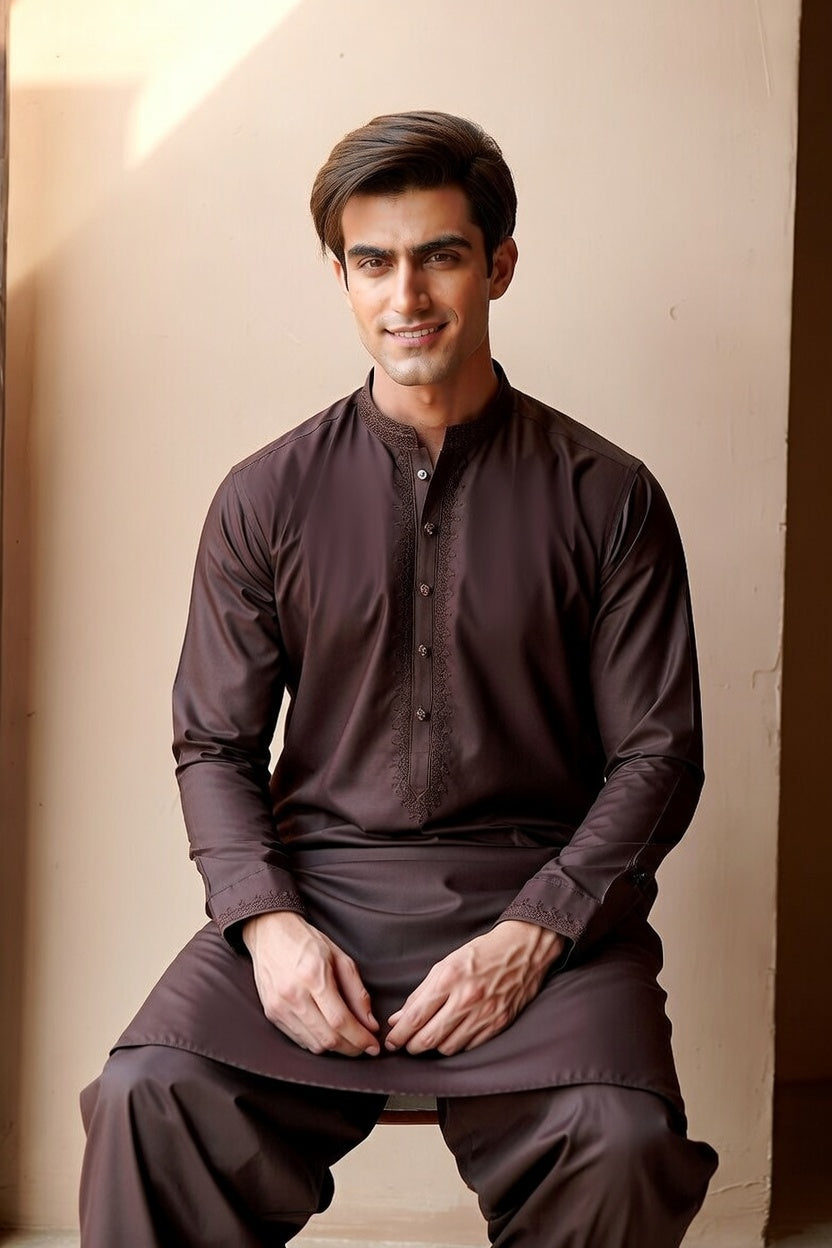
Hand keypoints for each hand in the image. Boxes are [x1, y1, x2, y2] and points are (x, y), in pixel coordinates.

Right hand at [242, 911, 379, 1056]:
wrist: (269, 933)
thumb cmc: (307, 942)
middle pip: (327, 1038)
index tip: (374, 1046)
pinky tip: (327, 1033)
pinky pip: (298, 1039)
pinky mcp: (271, 1014)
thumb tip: (370, 1024)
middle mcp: (293, 995)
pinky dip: (316, 1042)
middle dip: (351, 1048)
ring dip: (335, 1048)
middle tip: (365, 1047)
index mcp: (313, 977)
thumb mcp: (340, 957)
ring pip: (313, 1044)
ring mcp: (279, 1007)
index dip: (360, 1039)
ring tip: (349, 1040)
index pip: (340, 1021)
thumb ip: (357, 992)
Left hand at [385, 921, 563, 1056]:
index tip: (391, 1040)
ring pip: (448, 1047)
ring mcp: (484, 1014)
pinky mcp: (498, 1024)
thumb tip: (400, 1018)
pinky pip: (468, 1047)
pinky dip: (455, 1046)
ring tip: (427, 1040)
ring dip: (432, 1048)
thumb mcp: (446, 964)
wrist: (523, 950)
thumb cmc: (482, 953)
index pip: (415, 1017)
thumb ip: (421, 993)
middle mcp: (466, 999)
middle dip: (411, 1046)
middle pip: (429, 1038)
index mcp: (449, 978)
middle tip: (405, 1045)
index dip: (399, 1034)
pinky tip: (450, 1037)